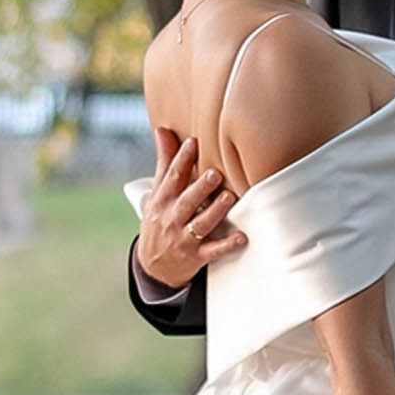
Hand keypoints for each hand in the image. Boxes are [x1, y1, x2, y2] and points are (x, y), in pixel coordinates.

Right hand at [136, 128, 245, 292]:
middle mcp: (172, 218)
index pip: (172, 178)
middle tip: (214, 173)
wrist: (153, 265)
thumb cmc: (160, 219)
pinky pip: (213, 251)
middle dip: (200, 188)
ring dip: (215, 211)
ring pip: (201, 224)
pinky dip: (227, 245)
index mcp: (163, 200)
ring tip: (229, 197)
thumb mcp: (158, 193)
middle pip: (186, 201)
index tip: (193, 143)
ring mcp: (184, 238)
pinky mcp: (196, 256)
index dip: (181, 160)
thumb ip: (165, 161)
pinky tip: (241, 238)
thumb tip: (162, 129)